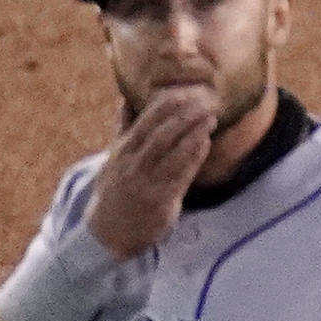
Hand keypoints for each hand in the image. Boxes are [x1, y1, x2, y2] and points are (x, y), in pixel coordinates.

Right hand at [85, 86, 214, 257]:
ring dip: (193, 134)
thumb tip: (126, 100)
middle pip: (160, 135)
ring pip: (172, 154)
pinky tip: (206, 143)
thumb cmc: (116, 187)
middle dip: (184, 117)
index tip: (184, 91)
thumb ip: (123, 129)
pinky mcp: (161, 199)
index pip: (144, 122)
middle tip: (205, 102)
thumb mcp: (114, 157)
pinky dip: (193, 158)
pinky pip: (180, 175)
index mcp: (122, 151)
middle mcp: (133, 164)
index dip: (165, 106)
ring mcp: (147, 182)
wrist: (109, 229)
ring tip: (211, 118)